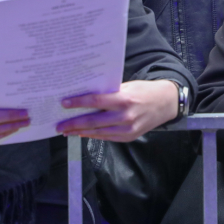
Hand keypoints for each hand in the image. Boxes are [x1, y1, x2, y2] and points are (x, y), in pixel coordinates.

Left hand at [56, 80, 178, 141]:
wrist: (165, 103)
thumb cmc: (143, 91)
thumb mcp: (126, 87)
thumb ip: (109, 93)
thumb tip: (86, 97)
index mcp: (123, 99)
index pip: (95, 101)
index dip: (78, 103)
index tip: (64, 103)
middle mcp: (125, 116)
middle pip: (92, 121)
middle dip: (73, 124)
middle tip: (59, 125)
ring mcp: (127, 129)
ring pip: (97, 132)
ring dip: (80, 132)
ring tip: (66, 131)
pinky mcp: (128, 137)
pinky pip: (106, 137)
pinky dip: (93, 135)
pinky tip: (82, 133)